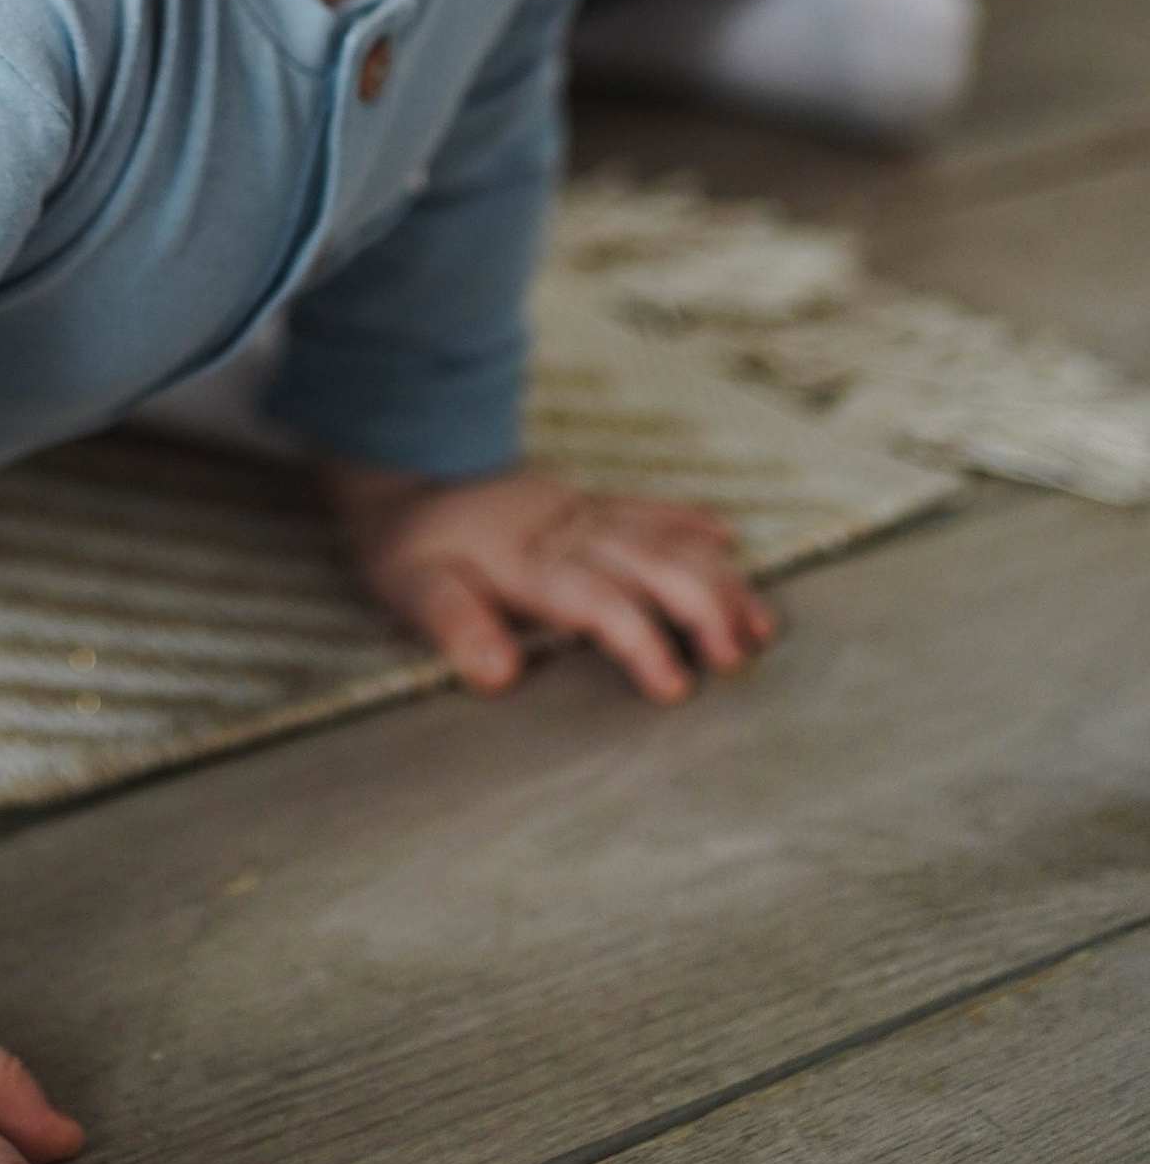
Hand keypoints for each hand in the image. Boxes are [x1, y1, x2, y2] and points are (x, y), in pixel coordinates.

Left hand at [326, 461, 774, 703]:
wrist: (403, 475)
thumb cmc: (409, 549)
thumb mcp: (410, 589)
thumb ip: (455, 626)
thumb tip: (500, 675)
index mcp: (526, 559)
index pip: (597, 598)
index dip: (639, 639)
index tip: (675, 687)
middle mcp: (566, 529)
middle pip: (650, 562)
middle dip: (702, 606)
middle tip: (740, 658)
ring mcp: (582, 511)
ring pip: (664, 537)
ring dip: (715, 578)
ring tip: (759, 626)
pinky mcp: (586, 502)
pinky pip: (647, 506)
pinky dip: (689, 522)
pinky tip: (726, 540)